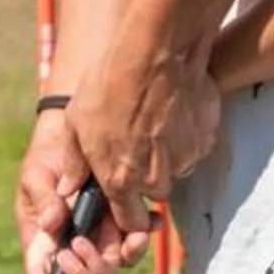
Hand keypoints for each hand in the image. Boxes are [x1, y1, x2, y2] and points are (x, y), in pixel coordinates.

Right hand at [16, 106, 146, 273]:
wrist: (74, 133)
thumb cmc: (46, 159)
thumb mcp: (35, 178)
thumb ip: (43, 203)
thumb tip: (53, 226)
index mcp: (45, 250)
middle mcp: (74, 254)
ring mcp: (100, 242)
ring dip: (112, 271)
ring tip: (115, 247)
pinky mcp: (123, 226)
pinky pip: (135, 243)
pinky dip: (142, 238)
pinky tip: (149, 224)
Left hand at [69, 41, 220, 234]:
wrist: (155, 50)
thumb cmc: (110, 84)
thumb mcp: (76, 123)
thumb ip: (74, 163)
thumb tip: (69, 186)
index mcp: (121, 180)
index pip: (131, 223)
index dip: (126, 214)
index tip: (122, 199)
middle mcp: (156, 178)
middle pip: (154, 193)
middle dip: (145, 177)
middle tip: (133, 144)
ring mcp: (184, 158)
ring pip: (175, 169)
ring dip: (165, 155)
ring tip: (151, 120)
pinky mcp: (205, 138)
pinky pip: (193, 146)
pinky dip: (184, 135)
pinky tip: (171, 109)